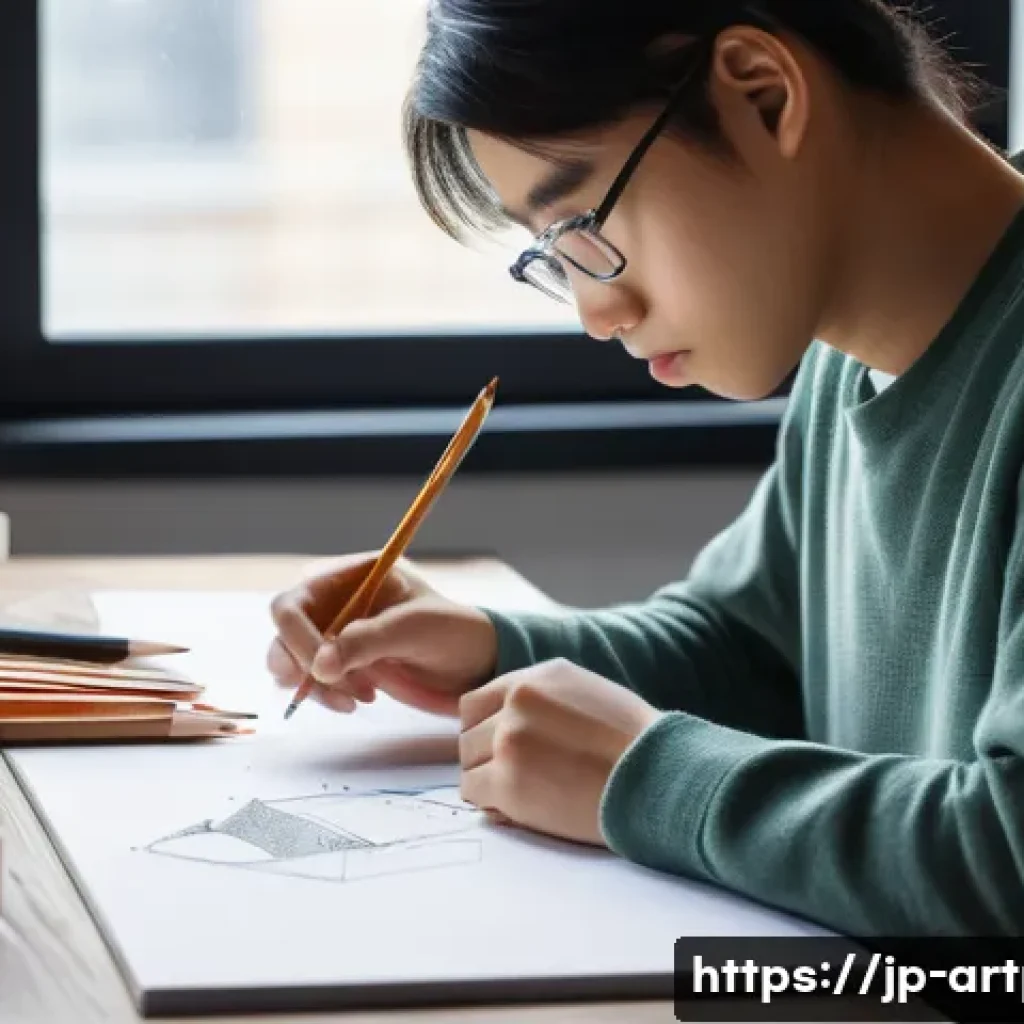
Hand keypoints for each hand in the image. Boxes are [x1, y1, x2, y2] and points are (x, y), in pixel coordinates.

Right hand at [267, 552, 498, 715]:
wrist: (473, 665)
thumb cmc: (453, 633)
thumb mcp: (415, 630)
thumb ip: (367, 641)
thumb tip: (320, 666)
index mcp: (351, 575)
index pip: (295, 600)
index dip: (297, 635)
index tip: (322, 668)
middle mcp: (335, 599)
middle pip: (285, 630)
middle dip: (303, 664)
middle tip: (340, 687)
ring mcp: (333, 631)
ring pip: (289, 658)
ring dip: (314, 685)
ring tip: (358, 698)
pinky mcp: (338, 660)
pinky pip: (308, 679)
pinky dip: (323, 694)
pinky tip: (360, 699)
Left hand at [458, 658, 662, 845]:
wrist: (658, 776)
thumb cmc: (633, 743)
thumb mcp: (585, 693)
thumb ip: (541, 699)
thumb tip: (503, 722)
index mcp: (536, 676)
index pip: (476, 702)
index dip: (485, 730)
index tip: (502, 750)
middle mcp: (518, 700)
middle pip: (467, 734)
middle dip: (485, 758)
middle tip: (516, 777)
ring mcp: (510, 739)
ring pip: (467, 765)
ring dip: (488, 782)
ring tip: (526, 793)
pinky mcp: (509, 781)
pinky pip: (474, 794)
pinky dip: (492, 805)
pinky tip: (524, 808)